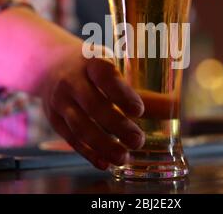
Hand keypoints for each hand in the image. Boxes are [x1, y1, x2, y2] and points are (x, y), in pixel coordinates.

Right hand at [41, 45, 144, 169]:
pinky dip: (88, 152)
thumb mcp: (110, 65)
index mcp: (91, 61)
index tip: (139, 110)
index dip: (121, 93)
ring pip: (80, 126)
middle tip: (138, 140)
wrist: (51, 65)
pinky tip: (105, 162)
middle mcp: (72, 79)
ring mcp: (60, 100)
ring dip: (103, 145)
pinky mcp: (54, 118)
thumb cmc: (92, 67)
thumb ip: (135, 84)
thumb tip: (171, 106)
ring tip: (124, 157)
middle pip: (93, 105)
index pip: (105, 75)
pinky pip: (70, 138)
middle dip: (117, 126)